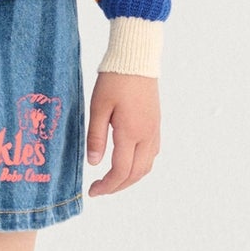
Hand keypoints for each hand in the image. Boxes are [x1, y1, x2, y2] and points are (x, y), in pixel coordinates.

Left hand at [85, 72, 160, 196]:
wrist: (137, 59)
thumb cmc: (115, 79)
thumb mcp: (98, 107)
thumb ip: (95, 137)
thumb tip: (94, 163)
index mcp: (131, 133)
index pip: (121, 171)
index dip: (107, 186)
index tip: (93, 191)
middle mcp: (147, 136)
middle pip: (136, 174)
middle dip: (118, 186)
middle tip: (99, 189)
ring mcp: (154, 130)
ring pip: (147, 166)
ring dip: (130, 178)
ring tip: (112, 180)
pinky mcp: (156, 124)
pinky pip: (152, 154)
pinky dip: (140, 166)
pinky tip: (127, 163)